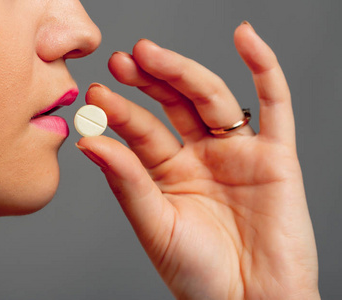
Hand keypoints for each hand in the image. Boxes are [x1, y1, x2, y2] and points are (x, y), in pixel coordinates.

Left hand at [76, 22, 319, 298]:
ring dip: (183, 71)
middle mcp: (200, 156)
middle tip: (122, 60)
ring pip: (211, 98)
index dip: (120, 110)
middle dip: (148, 80)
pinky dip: (264, 68)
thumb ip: (127, 181)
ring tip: (151, 53)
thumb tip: (88, 142)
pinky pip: (274, 104)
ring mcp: (236, 152)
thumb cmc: (200, 275)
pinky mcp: (275, 156)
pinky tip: (245, 38)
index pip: (141, 130)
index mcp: (168, 173)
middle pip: (173, 104)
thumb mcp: (155, 225)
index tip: (96, 93)